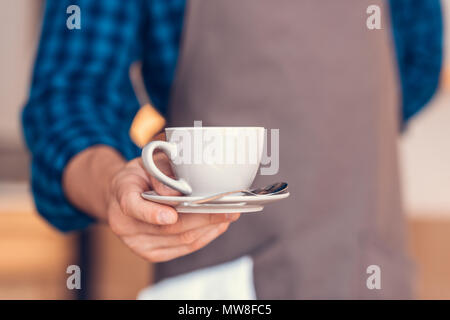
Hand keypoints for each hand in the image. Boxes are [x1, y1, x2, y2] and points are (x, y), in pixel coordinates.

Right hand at [106, 152, 239, 261]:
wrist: (121, 196)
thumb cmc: (140, 177)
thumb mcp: (148, 163)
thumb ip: (161, 173)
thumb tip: (177, 192)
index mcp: (121, 195)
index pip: (133, 206)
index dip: (152, 213)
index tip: (171, 215)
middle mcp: (125, 225)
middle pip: (168, 227)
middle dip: (202, 218)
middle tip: (228, 208)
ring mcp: (138, 244)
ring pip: (181, 240)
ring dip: (209, 228)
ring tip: (229, 215)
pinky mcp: (152, 254)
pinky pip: (184, 248)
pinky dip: (205, 236)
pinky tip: (218, 225)